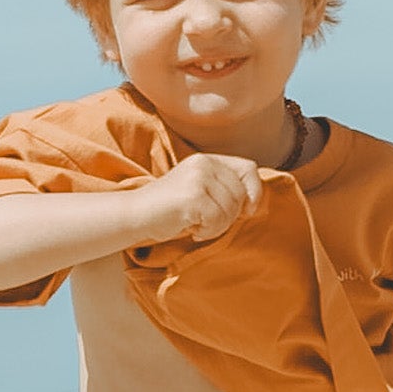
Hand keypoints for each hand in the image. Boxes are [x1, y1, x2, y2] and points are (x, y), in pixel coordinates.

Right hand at [131, 154, 264, 244]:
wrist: (135, 215)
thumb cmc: (169, 209)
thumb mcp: (200, 192)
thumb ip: (224, 190)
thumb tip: (257, 204)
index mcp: (207, 160)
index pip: (249, 168)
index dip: (255, 191)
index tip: (247, 211)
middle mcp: (204, 164)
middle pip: (241, 193)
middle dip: (231, 215)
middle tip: (208, 222)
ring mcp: (197, 179)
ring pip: (231, 209)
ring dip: (217, 226)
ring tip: (197, 225)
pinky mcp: (192, 196)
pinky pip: (218, 220)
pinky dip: (208, 231)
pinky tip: (193, 229)